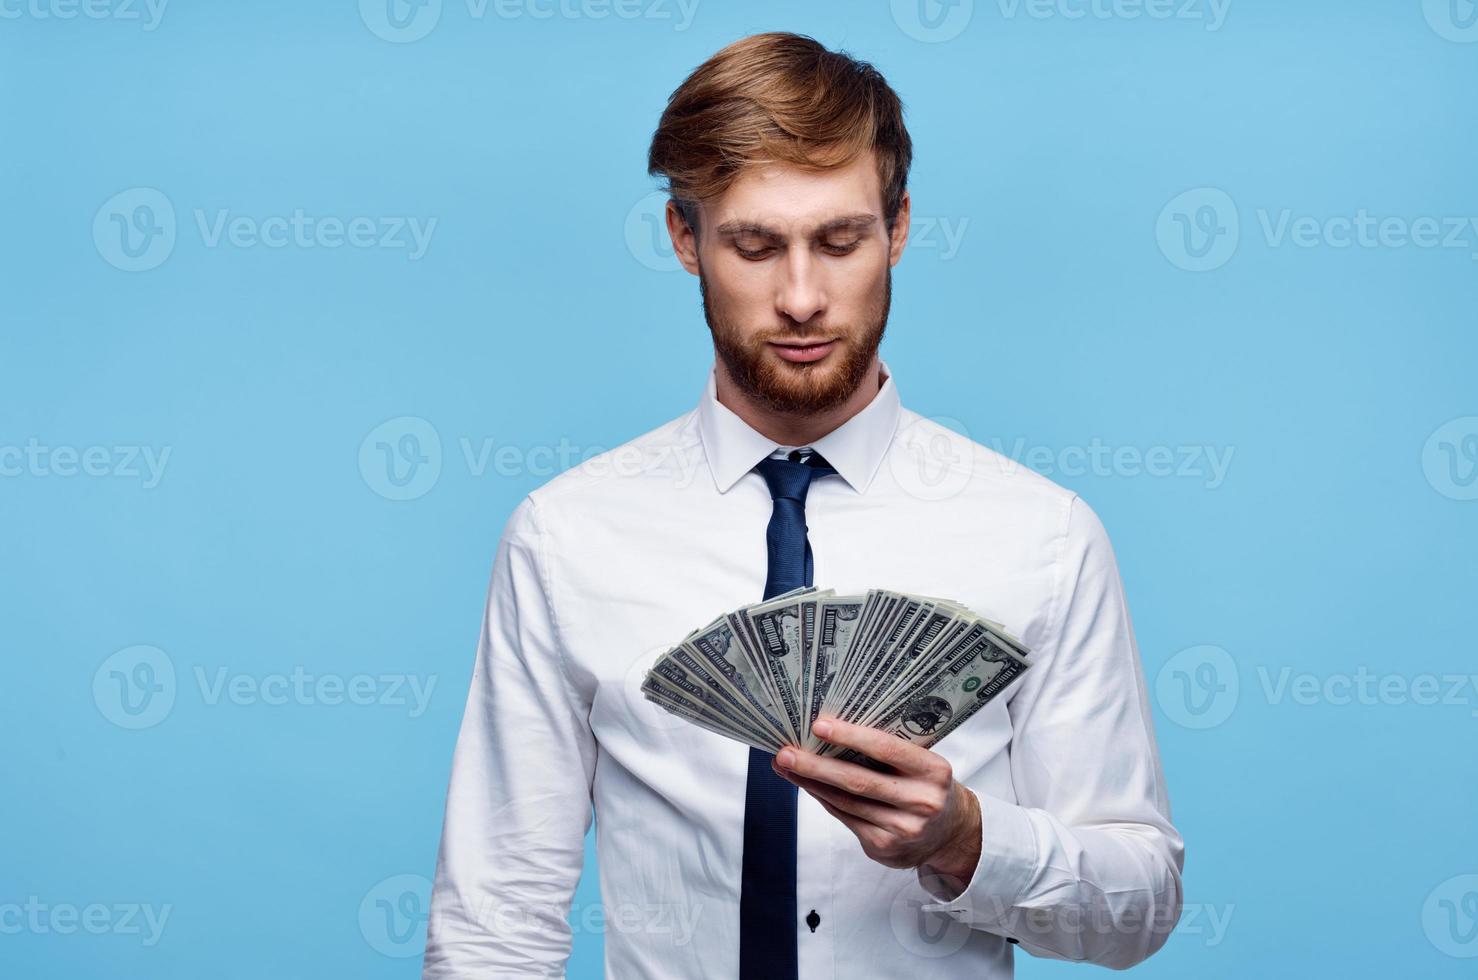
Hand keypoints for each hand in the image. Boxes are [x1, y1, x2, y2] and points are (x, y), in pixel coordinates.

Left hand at [772, 715, 981, 897]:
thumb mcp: (923, 764)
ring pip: (846, 802)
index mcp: (933, 771)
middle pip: (858, 781)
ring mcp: (903, 829)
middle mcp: (921, 802)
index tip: (818, 725)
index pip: (886, 749)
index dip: (850, 736)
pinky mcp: (884, 847)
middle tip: (785, 752)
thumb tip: (832, 732)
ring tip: (786, 766)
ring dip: (811, 783)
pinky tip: (808, 786)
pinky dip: (824, 800)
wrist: (952, 833)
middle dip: (815, 765)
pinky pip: (846, 818)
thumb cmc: (928, 786)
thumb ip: (889, 752)